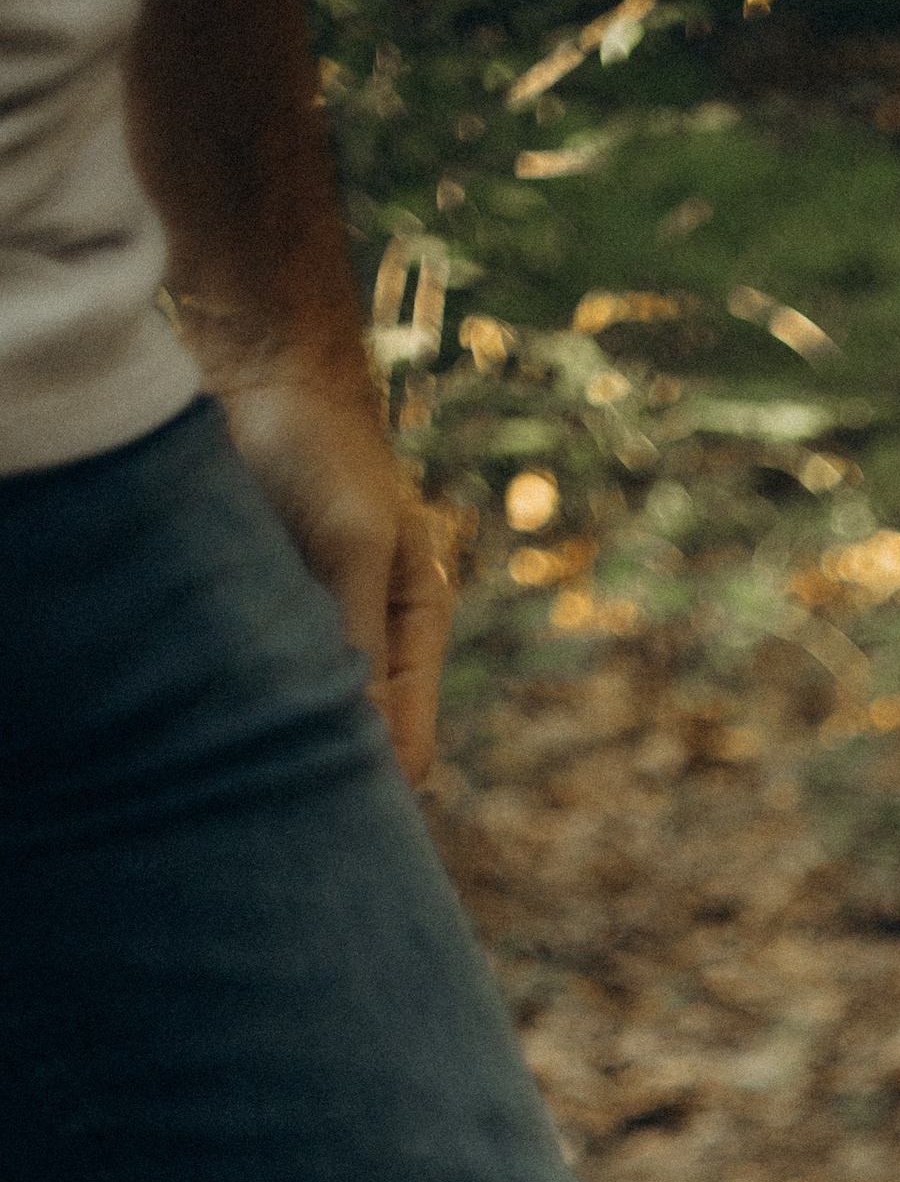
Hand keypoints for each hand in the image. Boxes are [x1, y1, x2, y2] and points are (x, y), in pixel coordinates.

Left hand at [219, 373, 453, 781]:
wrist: (255, 373)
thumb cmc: (321, 446)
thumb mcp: (352, 540)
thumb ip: (360, 635)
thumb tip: (364, 738)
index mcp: (414, 635)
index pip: (408, 749)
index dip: (374, 788)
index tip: (326, 808)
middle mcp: (366, 648)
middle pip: (354, 750)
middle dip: (321, 775)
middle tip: (272, 808)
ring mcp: (309, 638)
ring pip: (297, 723)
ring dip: (269, 738)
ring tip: (233, 755)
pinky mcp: (255, 620)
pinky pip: (248, 684)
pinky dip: (230, 702)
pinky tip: (202, 712)